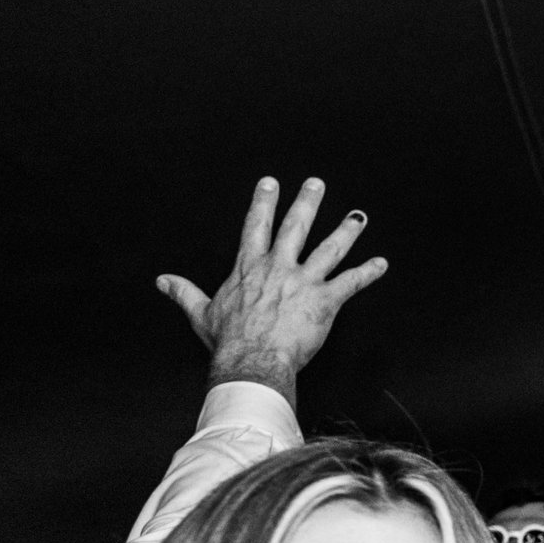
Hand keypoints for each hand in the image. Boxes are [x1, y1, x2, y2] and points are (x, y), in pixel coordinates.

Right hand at [157, 178, 386, 406]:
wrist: (252, 360)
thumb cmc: (229, 341)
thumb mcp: (201, 312)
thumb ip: (183, 292)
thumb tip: (162, 281)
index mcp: (250, 267)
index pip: (256, 226)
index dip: (264, 202)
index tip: (270, 182)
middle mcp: (278, 267)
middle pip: (295, 227)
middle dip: (307, 203)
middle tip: (316, 183)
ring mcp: (303, 282)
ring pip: (329, 249)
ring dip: (346, 231)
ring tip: (359, 216)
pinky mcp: (324, 301)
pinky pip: (351, 283)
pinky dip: (368, 273)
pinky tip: (381, 264)